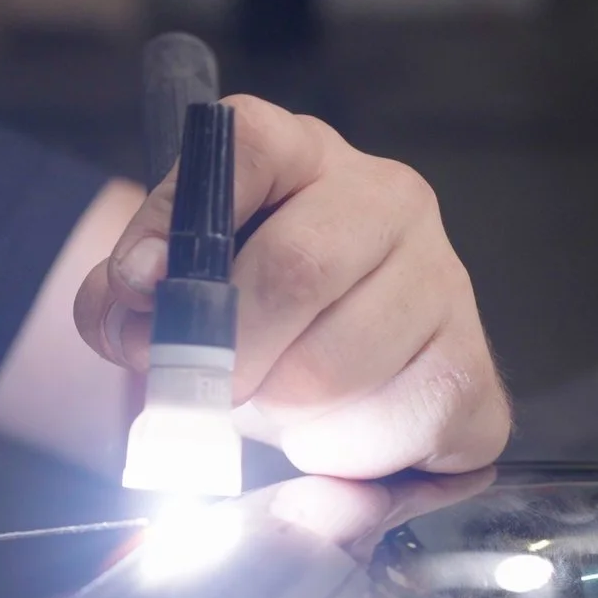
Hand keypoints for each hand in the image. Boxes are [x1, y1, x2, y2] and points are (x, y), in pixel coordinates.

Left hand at [75, 97, 509, 477]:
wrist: (332, 384)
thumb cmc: (246, 323)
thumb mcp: (167, 298)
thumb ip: (123, 298)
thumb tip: (138, 300)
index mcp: (303, 157)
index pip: (248, 142)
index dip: (176, 219)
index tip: (141, 286)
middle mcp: (389, 199)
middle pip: (297, 270)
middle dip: (229, 352)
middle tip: (206, 387)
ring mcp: (446, 281)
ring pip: (336, 366)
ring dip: (281, 414)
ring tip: (277, 403)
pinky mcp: (473, 371)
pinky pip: (390, 428)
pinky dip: (338, 455)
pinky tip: (333, 433)